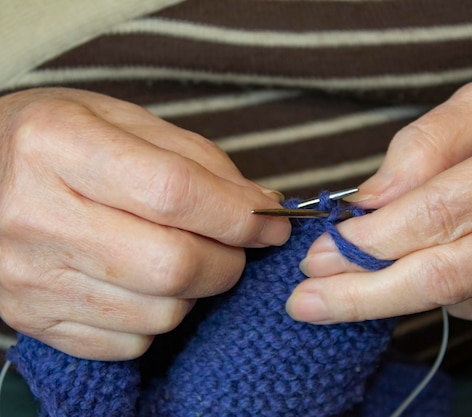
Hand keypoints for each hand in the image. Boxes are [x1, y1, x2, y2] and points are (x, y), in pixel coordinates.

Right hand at [0, 88, 289, 359]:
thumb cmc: (56, 139)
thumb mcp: (121, 119)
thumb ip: (196, 159)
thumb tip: (260, 205)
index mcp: (59, 146)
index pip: (174, 193)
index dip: (238, 214)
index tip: (270, 222)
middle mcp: (36, 216)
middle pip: (172, 264)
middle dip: (228, 260)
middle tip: (234, 244)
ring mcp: (30, 278)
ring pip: (159, 312)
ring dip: (195, 289)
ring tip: (183, 256)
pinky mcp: (34, 319)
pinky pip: (129, 342)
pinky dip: (158, 317)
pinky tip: (146, 283)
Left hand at [287, 62, 471, 323]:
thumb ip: (421, 148)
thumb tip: (366, 205)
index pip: (439, 214)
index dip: (371, 241)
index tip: (318, 255)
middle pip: (445, 275)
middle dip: (364, 295)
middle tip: (306, 303)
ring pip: (455, 296)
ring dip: (388, 291)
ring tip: (346, 279)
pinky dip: (432, 288)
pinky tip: (418, 264)